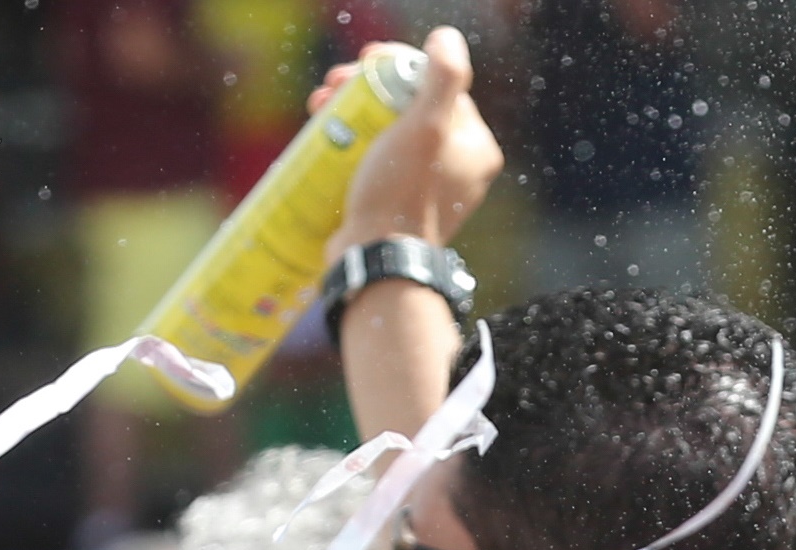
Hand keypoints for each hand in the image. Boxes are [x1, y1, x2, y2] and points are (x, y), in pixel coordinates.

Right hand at [323, 27, 500, 257]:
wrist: (378, 263)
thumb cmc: (401, 195)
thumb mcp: (425, 126)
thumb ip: (444, 77)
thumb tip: (446, 39)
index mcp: (476, 149)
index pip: (438, 88)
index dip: (398, 66)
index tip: (364, 63)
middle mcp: (459, 170)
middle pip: (410, 109)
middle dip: (368, 89)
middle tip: (334, 84)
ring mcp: (428, 192)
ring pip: (390, 135)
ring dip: (353, 113)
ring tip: (319, 108)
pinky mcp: (398, 209)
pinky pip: (377, 164)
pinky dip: (352, 146)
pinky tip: (326, 137)